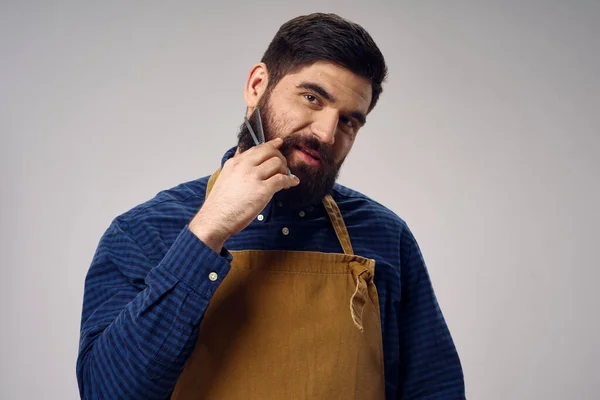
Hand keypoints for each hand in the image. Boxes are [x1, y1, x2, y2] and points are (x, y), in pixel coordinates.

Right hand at [189, 137, 298, 252]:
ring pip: (278, 163)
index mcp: (235, 162)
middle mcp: (244, 166)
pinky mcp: (263, 190)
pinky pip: (282, 179)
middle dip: (280, 158)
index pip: (257, 148)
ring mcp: (254, 177)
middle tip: (283, 168)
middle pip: (270, 151)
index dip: (271, 145)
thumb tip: (248, 163)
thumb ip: (238, 169)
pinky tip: (292, 183)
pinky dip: (290, 180)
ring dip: (285, 170)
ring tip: (285, 179)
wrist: (215, 220)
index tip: (279, 143)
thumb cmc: (220, 205)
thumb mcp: (226, 178)